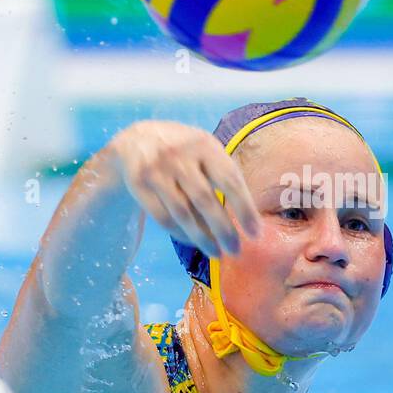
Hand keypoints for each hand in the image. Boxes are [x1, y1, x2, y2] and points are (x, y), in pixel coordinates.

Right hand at [111, 120, 261, 258]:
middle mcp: (179, 156)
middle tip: (236, 250)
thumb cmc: (183, 150)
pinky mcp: (138, 185)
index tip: (255, 233)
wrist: (137, 139)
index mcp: (204, 145)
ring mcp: (156, 170)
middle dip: (223, 230)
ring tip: (217, 253)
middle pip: (205, 200)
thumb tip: (246, 217)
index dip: (244, 209)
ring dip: (202, 238)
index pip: (229, 180)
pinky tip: (194, 242)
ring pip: (183, 213)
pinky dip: (181, 234)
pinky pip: (163, 217)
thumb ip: (223, 174)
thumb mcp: (205, 150)